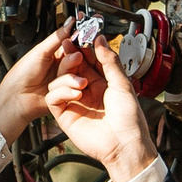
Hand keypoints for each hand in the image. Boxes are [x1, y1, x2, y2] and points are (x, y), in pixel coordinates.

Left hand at [0, 25, 76, 140]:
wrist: (17, 98)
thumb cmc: (22, 74)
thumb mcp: (40, 51)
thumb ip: (57, 37)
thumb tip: (70, 21)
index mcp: (56, 53)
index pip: (73, 44)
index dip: (79, 42)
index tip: (84, 39)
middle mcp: (62, 66)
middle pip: (77, 59)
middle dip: (74, 59)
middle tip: (74, 57)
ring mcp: (65, 80)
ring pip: (76, 74)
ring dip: (71, 74)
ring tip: (66, 77)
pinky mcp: (67, 94)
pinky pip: (74, 88)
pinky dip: (70, 87)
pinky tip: (66, 88)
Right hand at [42, 36, 159, 181]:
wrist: (124, 144)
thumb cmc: (129, 119)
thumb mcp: (122, 83)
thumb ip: (109, 61)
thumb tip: (101, 40)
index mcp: (102, 84)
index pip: (87, 62)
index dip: (82, 50)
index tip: (79, 38)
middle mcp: (87, 92)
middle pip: (70, 69)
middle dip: (70, 57)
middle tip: (70, 47)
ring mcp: (75, 103)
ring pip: (58, 81)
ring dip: (67, 76)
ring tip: (82, 81)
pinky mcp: (65, 115)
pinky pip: (52, 98)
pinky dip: (60, 91)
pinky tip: (76, 92)